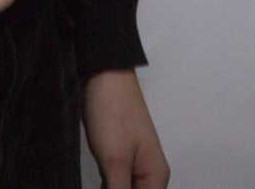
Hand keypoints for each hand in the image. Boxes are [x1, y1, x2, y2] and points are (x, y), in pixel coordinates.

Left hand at [82, 69, 168, 188]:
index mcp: (156, 177)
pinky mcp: (119, 160)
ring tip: (98, 181)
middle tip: (101, 184)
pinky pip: (116, 186)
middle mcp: (149, 175)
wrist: (105, 76)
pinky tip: (98, 184)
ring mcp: (134, 167)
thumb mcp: (115, 161)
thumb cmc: (114, 114)